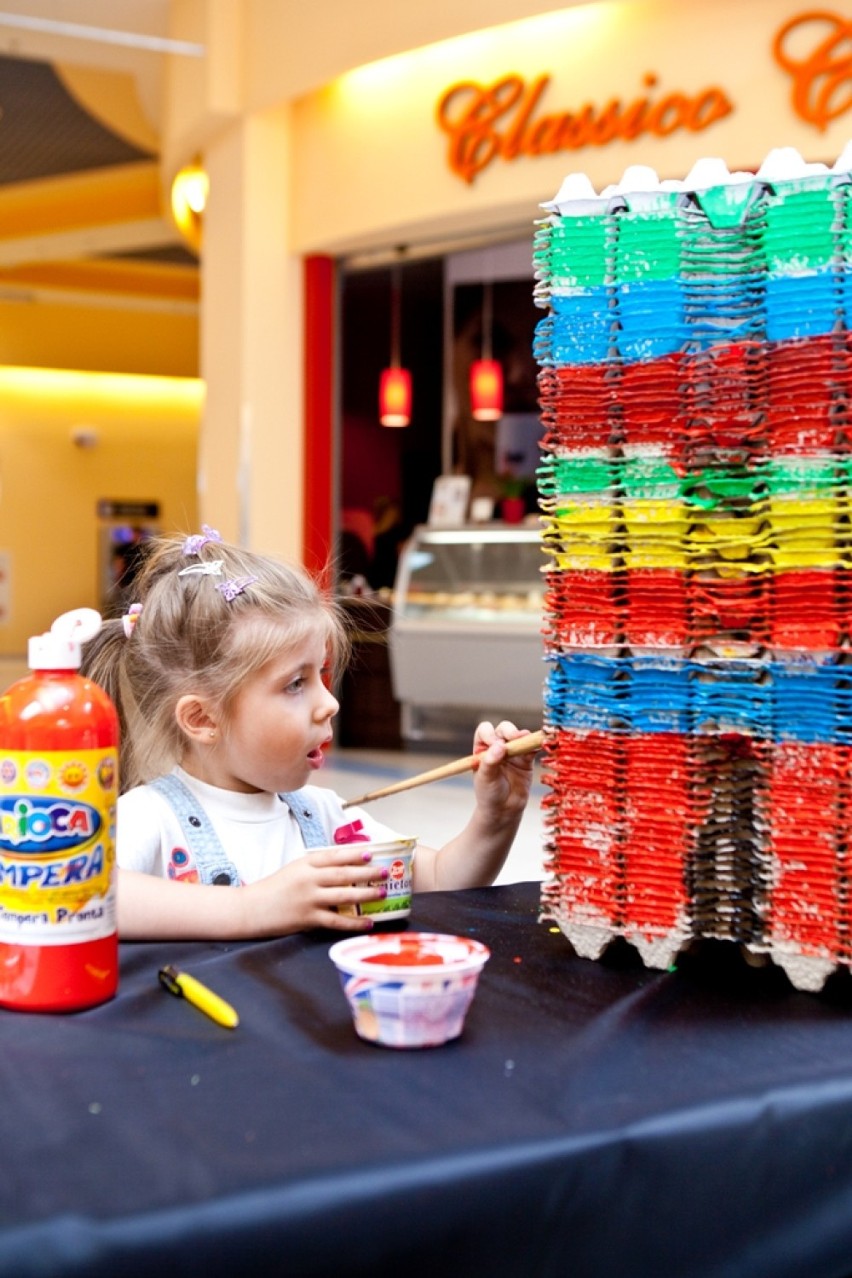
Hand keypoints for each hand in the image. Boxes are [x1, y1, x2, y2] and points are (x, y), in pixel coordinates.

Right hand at [240, 845, 388, 934]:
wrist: (251, 909)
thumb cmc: (275, 888)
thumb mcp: (295, 869)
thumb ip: (317, 867)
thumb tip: (346, 866)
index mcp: (305, 864)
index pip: (334, 856)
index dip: (354, 854)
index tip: (372, 852)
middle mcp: (309, 879)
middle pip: (343, 873)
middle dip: (367, 872)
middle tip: (385, 872)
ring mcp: (309, 899)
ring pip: (343, 895)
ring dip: (365, 894)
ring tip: (382, 892)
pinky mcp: (308, 918)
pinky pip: (336, 920)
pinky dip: (354, 922)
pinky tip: (368, 922)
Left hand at [471, 719, 535, 825]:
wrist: (504, 810)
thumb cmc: (489, 793)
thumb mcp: (485, 778)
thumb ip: (491, 761)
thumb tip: (500, 745)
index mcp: (482, 748)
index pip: (485, 731)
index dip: (490, 733)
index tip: (494, 743)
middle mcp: (497, 746)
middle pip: (504, 730)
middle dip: (509, 731)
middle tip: (513, 738)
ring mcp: (513, 752)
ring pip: (519, 736)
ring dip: (523, 736)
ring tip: (526, 739)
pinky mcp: (526, 760)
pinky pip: (532, 748)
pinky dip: (535, 745)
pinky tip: (538, 745)